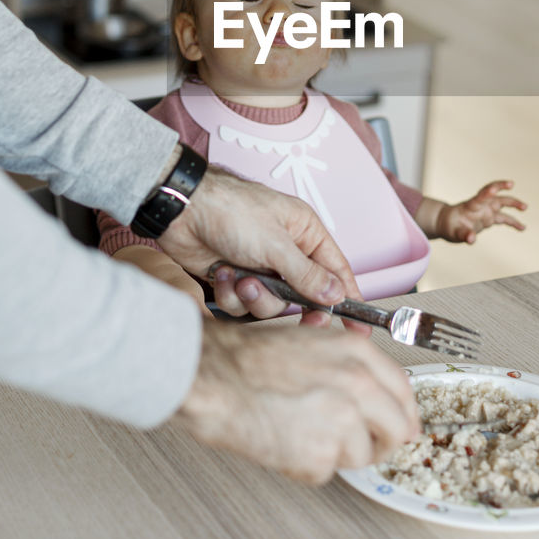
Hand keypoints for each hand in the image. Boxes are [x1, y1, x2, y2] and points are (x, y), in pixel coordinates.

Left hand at [156, 167, 363, 321]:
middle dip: (294, 304)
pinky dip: (232, 293)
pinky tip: (222, 273)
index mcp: (305, 232)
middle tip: (302, 320)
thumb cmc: (230, 210)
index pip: (337, 270)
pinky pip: (244, 304)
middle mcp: (286, 250)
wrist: (180, 211)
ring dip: (255, 297)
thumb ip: (306, 273)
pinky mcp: (236, 279)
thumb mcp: (275, 243)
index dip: (348, 299)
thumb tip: (336, 295)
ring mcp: (260, 266)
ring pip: (272, 303)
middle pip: (304, 294)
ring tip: (241, 277)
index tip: (358, 329)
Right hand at [173, 320, 420, 483]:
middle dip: (381, 440)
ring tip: (300, 432)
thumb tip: (376, 394)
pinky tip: (283, 441)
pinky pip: (326, 471)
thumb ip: (348, 364)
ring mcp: (343, 422)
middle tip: (360, 444)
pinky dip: (306, 465)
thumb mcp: (309, 342)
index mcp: (356, 353)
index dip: (402, 412)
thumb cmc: (247, 357)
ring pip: (361, 455)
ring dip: (337, 452)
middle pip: (397, 428)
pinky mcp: (320, 457)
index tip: (399, 425)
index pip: (403, 389)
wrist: (213, 377)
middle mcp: (359, 386)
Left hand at [436, 180, 526, 243]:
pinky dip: (513, 222)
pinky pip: (504, 218)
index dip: (487, 192)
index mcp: (470, 206)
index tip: (494, 189)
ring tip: (525, 207)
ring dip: (513, 203)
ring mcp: (486, 210)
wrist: (448, 224)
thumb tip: (472, 239)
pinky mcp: (489, 218)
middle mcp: (480, 206)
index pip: (480, 197)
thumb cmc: (449, 226)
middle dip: (502, 187)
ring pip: (501, 203)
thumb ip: (464, 235)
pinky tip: (522, 228)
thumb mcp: (453, 233)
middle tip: (511, 184)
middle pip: (493, 195)